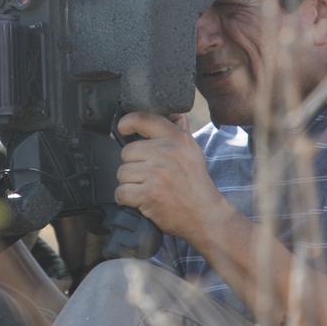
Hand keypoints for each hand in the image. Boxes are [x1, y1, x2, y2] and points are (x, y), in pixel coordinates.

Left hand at [114, 112, 228, 242]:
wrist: (206, 215)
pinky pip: (121, 192)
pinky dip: (126, 199)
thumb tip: (171, 110)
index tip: (121, 129)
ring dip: (129, 183)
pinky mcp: (149, 194)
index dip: (125, 122)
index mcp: (177, 138)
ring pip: (122, 173)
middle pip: (126, 151)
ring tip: (146, 187)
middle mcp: (167, 153)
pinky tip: (140, 199)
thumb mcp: (192, 149)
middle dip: (132, 164)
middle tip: (147, 174)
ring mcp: (157, 173)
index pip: (142, 118)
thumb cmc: (196, 183)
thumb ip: (179, 128)